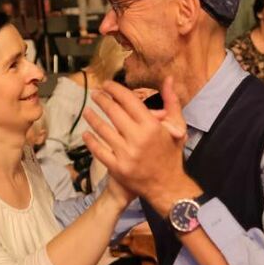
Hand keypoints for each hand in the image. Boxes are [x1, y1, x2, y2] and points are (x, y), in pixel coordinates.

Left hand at [83, 77, 191, 213]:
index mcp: (152, 126)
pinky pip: (99, 151)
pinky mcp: (117, 168)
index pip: (129, 100)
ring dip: (92, 118)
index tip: (106, 85)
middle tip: (95, 94)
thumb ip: (172, 101)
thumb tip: (168, 78)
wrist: (167, 186)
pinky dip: (90, 141)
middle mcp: (138, 138)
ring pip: (103, 130)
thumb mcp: (177, 127)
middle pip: (113, 112)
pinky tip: (86, 133)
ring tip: (87, 111)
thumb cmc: (171, 154)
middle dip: (102, 100)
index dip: (115, 89)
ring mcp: (126, 154)